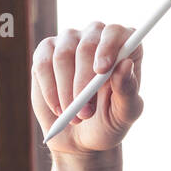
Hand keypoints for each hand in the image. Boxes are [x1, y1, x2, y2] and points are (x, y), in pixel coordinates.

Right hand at [31, 22, 144, 154]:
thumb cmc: (109, 121)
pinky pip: (43, 64)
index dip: (108, 48)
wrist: (81, 137)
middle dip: (84, 81)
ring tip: (76, 117)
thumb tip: (126, 64)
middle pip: (87, 44)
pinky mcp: (45, 52)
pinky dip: (50, 90)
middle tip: (86, 112)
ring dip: (67, 91)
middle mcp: (96, 37)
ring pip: (63, 55)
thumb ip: (128, 90)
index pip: (116, 33)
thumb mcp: (125, 113)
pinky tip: (59, 108)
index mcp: (124, 47)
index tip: (101, 71)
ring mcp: (69, 41)